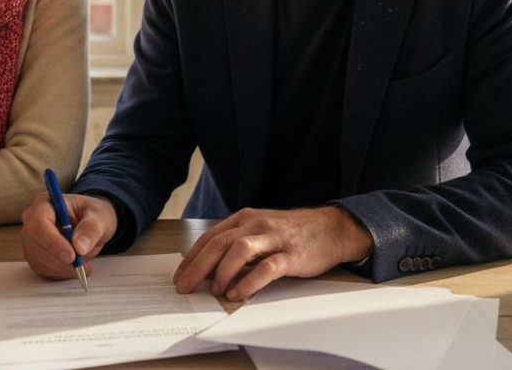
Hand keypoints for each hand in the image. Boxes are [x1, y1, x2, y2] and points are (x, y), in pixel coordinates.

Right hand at [21, 192, 117, 279]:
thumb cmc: (93, 215)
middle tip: (82, 266)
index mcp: (45, 203)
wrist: (93, 224)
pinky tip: (75, 269)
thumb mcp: (100, 216)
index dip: (52, 242)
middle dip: (59, 259)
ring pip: (38, 260)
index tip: (71, 255)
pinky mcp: (36, 256)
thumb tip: (80, 246)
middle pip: (35, 244)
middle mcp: (32, 221)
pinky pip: (43, 270)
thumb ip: (91, 228)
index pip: (39, 223)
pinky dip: (60, 273)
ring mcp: (32, 240)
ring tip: (84, 266)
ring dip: (61, 268)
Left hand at [174, 206, 371, 300]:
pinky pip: (266, 268)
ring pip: (239, 250)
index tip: (180, 276)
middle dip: (197, 267)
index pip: (209, 237)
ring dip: (222, 271)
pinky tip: (239, 293)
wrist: (331, 228)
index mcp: (244, 218)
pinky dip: (249, 281)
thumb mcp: (259, 230)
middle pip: (218, 243)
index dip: (191, 258)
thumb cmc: (291, 233)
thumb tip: (208, 270)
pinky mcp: (291, 254)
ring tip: (215, 290)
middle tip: (185, 286)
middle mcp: (256, 224)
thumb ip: (236, 244)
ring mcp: (274, 238)